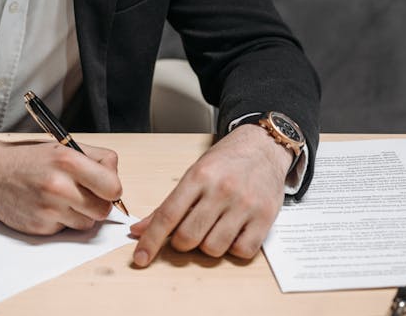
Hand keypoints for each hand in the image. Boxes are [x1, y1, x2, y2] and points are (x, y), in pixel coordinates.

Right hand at [0, 137, 121, 234]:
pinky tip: (47, 206)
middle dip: (97, 203)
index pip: (113, 187)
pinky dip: (61, 221)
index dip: (112, 188)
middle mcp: (59, 186)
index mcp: (68, 161)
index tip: (105, 186)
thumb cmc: (26, 158)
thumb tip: (115, 180)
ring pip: (86, 223)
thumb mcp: (61, 146)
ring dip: (80, 214)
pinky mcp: (40, 228)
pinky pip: (66, 230)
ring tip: (62, 198)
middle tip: (84, 194)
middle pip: (103, 210)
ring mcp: (49, 209)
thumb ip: (93, 159)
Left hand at [129, 124, 291, 265]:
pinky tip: (233, 233)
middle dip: (182, 242)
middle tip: (188, 231)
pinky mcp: (266, 218)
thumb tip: (139, 230)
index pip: (167, 215)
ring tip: (213, 229)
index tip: (140, 258)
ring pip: (213, 248)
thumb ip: (168, 204)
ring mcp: (245, 204)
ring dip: (207, 246)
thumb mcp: (193, 174)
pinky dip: (233, 249)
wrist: (264, 146)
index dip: (151, 240)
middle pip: (188, 237)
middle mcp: (221, 190)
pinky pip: (242, 251)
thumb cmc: (225, 162)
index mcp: (198, 176)